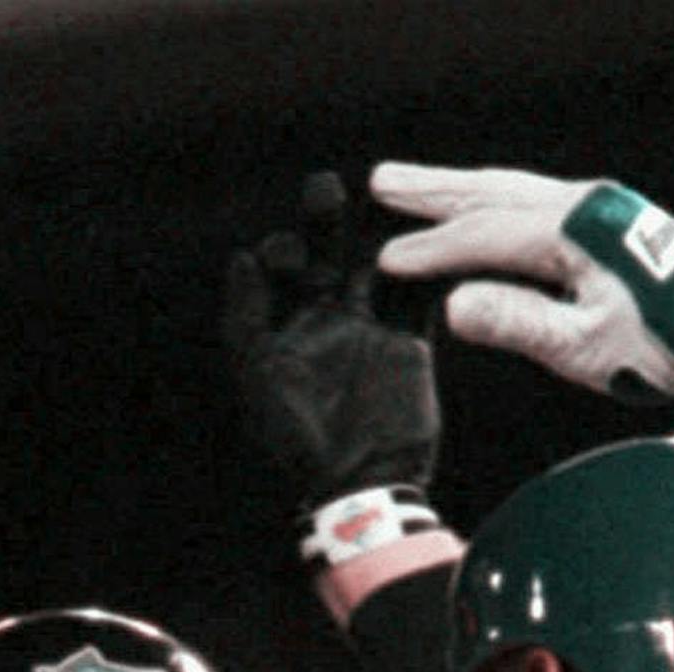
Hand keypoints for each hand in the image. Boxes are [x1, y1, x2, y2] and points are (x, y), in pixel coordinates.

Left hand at [224, 169, 440, 506]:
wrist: (358, 482)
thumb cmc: (297, 438)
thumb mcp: (258, 376)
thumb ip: (245, 316)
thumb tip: (241, 256)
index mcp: (290, 325)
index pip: (284, 266)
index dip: (282, 249)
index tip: (287, 259)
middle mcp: (332, 319)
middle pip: (330, 250)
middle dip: (325, 217)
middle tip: (325, 187)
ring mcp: (374, 328)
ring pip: (380, 261)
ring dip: (382, 228)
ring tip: (383, 194)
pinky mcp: (412, 341)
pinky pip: (423, 293)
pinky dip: (430, 263)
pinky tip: (433, 232)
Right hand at [370, 162, 673, 410]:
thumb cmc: (661, 346)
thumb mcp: (584, 348)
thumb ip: (518, 323)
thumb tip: (454, 305)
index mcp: (574, 231)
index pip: (485, 236)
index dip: (433, 250)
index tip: (387, 261)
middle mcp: (584, 205)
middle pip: (491, 193)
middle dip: (434, 192)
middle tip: (381, 183)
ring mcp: (598, 208)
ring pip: (512, 190)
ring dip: (461, 188)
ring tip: (415, 186)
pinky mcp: (607, 222)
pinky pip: (534, 201)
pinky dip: (495, 201)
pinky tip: (482, 208)